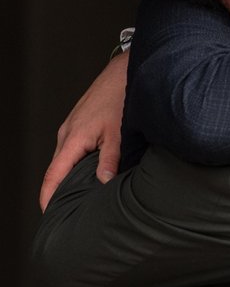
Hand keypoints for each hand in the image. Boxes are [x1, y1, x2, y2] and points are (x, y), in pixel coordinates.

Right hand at [39, 51, 127, 210]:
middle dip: (60, 190)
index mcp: (72, 139)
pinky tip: (91, 169)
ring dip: (71, 175)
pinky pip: (74, 148)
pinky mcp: (80, 123)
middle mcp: (67, 133)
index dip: (48, 197)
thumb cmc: (120, 98)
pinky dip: (78, 161)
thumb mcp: (118, 134)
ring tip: (80, 195)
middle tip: (69, 211)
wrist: (124, 73)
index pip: (53, 175)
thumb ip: (110, 160)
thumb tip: (103, 182)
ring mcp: (72, 127)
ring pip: (67, 158)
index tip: (49, 213)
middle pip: (58, 169)